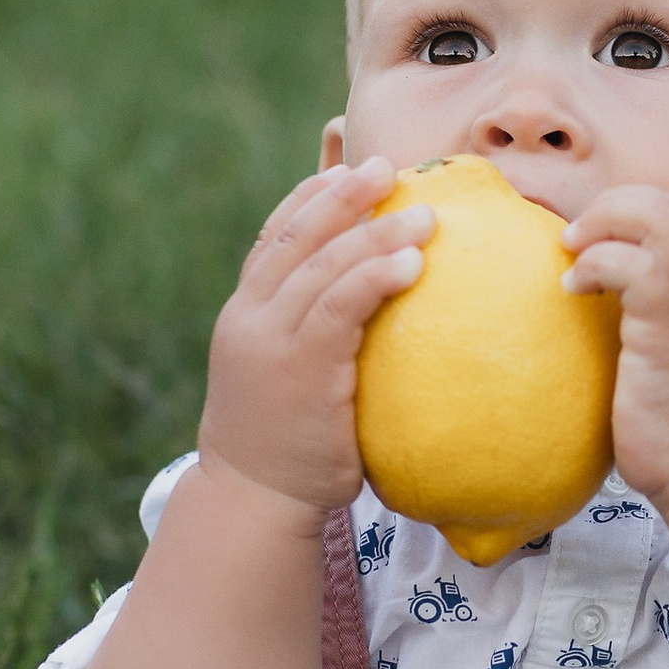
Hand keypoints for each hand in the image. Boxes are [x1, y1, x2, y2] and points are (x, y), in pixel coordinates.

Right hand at [196, 156, 430, 518]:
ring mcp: (272, 342)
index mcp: (244, 315)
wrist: (252, 500)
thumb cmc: (284, 445)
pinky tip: (411, 264)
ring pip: (323, 267)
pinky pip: (341, 309)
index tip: (344, 170)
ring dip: (375, 233)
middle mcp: (251, 318)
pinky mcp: (301, 370)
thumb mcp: (284, 377)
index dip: (308, 199)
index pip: (272, 239)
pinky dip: (375, 278)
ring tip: (424, 216)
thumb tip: (371, 312)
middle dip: (344, 196)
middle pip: (297, 238)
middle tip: (389, 167)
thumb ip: (312, 338)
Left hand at [559, 186, 668, 507]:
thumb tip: (587, 307)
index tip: (585, 243)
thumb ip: (637, 321)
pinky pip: (640, 271)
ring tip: (574, 255)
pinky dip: (599, 265)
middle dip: (611, 204)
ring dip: (605, 224)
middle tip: (575, 241)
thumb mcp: (659, 355)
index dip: (623, 208)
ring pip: (664, 221)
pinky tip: (575, 291)